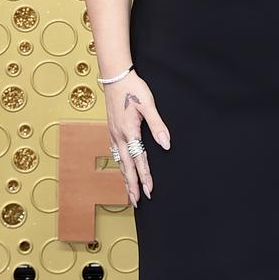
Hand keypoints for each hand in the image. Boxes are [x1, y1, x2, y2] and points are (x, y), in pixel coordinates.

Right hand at [103, 71, 170, 206]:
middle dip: (132, 185)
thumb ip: (158, 125)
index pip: (138, 160)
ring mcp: (113, 133)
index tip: (149, 191)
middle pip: (126, 166)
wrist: (115, 76)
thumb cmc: (133, 88)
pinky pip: (115, 153)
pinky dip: (119, 165)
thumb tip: (166, 144)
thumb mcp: (148, 104)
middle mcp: (119, 136)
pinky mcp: (112, 129)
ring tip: (129, 192)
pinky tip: (121, 168)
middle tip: (136, 203)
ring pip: (119, 161)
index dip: (144, 176)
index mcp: (129, 132)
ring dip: (125, 177)